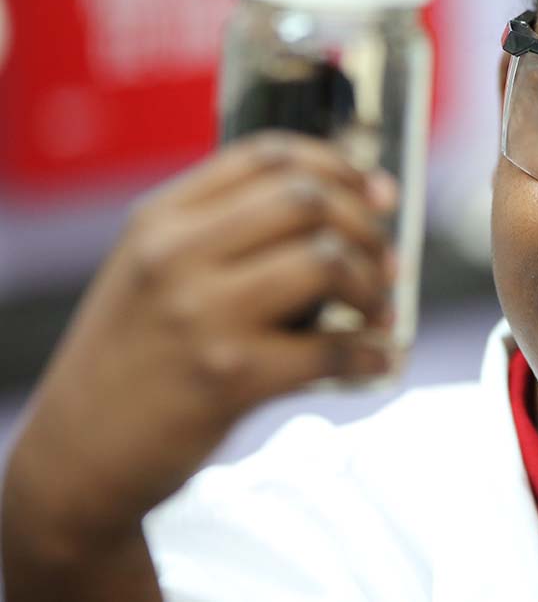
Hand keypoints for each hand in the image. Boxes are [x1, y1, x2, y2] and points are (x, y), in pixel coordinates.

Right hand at [3, 131, 399, 555]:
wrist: (78, 455)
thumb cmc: (136, 357)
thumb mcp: (154, 272)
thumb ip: (226, 232)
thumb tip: (349, 204)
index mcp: (161, 219)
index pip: (268, 156)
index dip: (337, 165)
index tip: (375, 189)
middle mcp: (176, 254)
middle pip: (306, 200)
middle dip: (365, 227)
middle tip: (386, 260)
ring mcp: (201, 314)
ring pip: (324, 262)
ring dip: (371, 286)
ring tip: (379, 310)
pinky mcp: (227, 377)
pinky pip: (329, 349)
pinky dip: (370, 353)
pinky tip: (380, 358)